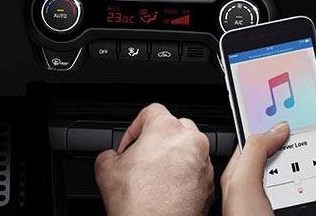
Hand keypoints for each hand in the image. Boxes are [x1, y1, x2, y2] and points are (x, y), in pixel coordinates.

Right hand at [95, 103, 214, 215]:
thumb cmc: (138, 204)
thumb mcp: (105, 170)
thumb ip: (108, 153)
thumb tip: (112, 157)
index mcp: (166, 130)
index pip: (151, 111)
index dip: (135, 127)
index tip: (129, 144)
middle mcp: (191, 142)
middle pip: (174, 127)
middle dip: (157, 140)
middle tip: (142, 158)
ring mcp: (204, 163)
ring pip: (188, 148)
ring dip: (172, 157)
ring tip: (154, 177)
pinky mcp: (209, 183)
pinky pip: (196, 169)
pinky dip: (183, 175)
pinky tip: (166, 189)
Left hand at [221, 113, 315, 215]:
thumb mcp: (242, 187)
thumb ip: (255, 152)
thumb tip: (276, 126)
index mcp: (247, 172)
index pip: (269, 134)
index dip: (291, 117)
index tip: (313, 105)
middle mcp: (267, 186)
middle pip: (300, 151)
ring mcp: (285, 203)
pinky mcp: (301, 215)